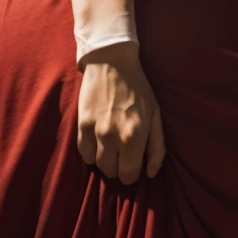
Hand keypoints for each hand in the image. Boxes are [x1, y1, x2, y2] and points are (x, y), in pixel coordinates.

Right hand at [77, 42, 165, 183]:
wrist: (111, 62)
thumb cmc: (138, 88)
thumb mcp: (156, 114)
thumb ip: (156, 147)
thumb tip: (151, 173)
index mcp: (135, 137)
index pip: (130, 175)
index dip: (133, 173)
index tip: (133, 164)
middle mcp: (113, 138)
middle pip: (112, 173)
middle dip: (119, 167)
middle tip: (123, 154)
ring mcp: (95, 132)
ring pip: (97, 165)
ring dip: (105, 161)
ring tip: (111, 148)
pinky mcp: (81, 124)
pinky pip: (83, 153)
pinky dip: (91, 153)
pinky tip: (98, 142)